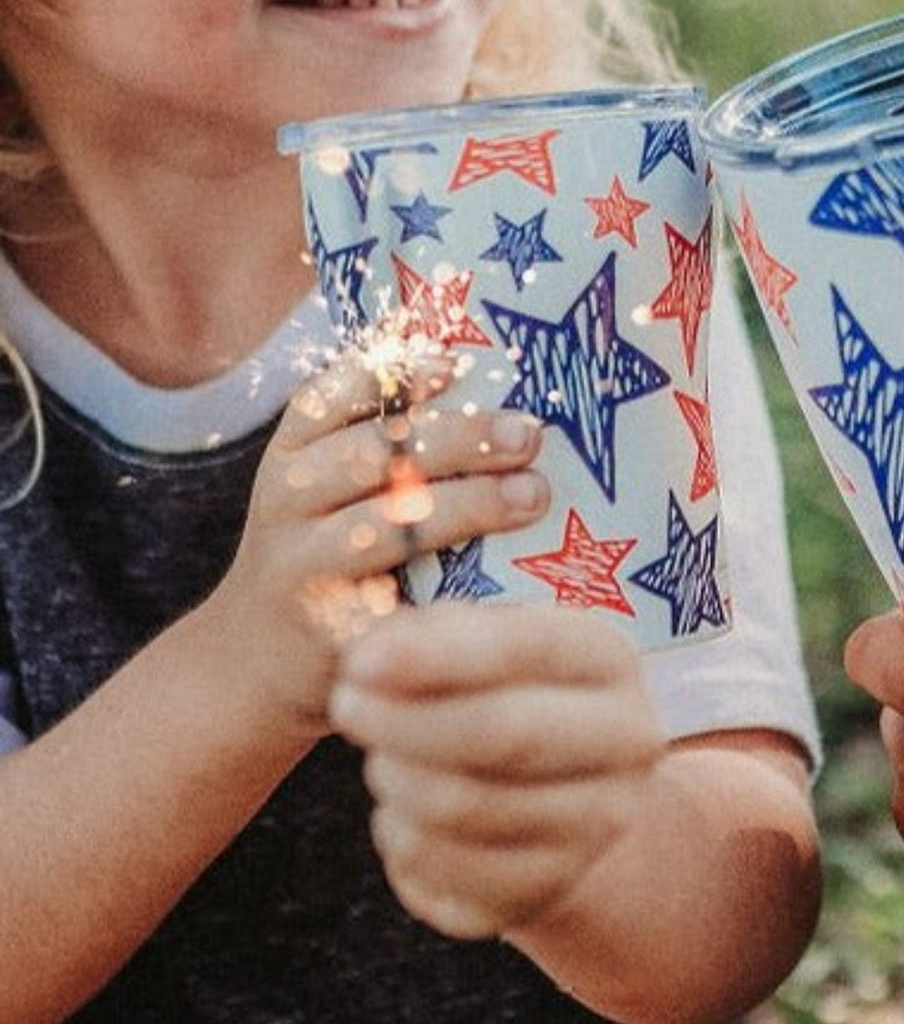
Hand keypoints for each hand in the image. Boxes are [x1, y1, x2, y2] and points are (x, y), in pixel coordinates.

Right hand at [212, 348, 550, 729]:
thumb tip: (469, 364)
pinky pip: (401, 606)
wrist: (250, 660)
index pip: (329, 398)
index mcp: (290, 453)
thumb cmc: (318, 547)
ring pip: (387, 527)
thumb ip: (379, 434)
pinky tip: (514, 580)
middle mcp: (287, 504)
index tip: (455, 365)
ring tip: (534, 494)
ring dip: (469, 505)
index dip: (389, 377)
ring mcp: (303, 569)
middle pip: (372, 457)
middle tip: (529, 434)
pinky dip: (458, 591)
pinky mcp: (333, 630)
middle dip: (459, 439)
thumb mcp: (322, 482)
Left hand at [327, 602, 665, 941]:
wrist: (557, 791)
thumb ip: (431, 634)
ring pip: (463, 806)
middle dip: (405, 719)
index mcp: (611, 661)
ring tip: (383, 759)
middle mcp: (627, 742)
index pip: (528, 649)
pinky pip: (441, 871)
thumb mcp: (482, 643)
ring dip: (394, 777)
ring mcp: (596, 825)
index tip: (360, 663)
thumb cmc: (505, 693)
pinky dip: (398, 837)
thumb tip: (372, 660)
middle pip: (504, 732)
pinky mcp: (546, 888)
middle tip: (348, 705)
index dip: (436, 656)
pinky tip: (402, 813)